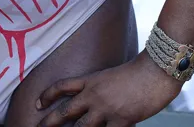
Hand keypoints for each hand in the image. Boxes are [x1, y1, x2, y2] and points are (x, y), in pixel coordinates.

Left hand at [36, 52, 181, 125]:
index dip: (47, 95)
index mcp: (91, 80)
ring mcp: (106, 109)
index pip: (62, 86)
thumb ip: (100, 89)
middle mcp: (94, 95)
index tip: (38, 103)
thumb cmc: (138, 72)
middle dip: (49, 122)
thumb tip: (94, 104)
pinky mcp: (121, 120)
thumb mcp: (111, 76)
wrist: (155, 71)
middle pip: (65, 111)